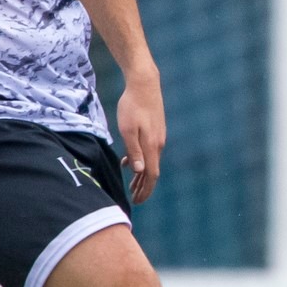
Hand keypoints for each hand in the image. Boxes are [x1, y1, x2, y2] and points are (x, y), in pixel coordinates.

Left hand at [117, 73, 165, 202]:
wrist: (145, 84)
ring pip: (150, 161)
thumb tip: (138, 171)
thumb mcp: (128, 129)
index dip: (145, 190)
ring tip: (132, 185)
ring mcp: (158, 137)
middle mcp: (158, 144)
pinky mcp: (155, 130)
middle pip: (152, 171)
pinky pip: (149, 152)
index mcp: (151, 146)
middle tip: (135, 199)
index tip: (138, 201)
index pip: (151, 175)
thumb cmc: (132, 106)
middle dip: (144, 187)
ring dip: (141, 175)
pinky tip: (129, 162)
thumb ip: (133, 150)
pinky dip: (140, 161)